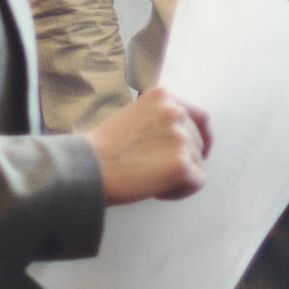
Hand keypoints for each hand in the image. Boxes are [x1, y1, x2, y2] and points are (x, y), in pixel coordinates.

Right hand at [86, 86, 209, 204]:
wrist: (85, 168)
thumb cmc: (102, 149)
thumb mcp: (133, 116)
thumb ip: (159, 119)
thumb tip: (184, 137)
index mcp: (163, 96)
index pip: (200, 116)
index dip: (203, 136)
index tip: (202, 149)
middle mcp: (175, 112)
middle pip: (198, 144)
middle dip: (180, 161)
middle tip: (152, 171)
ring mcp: (180, 138)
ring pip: (197, 164)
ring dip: (177, 177)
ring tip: (147, 180)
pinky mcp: (181, 164)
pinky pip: (196, 182)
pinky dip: (179, 192)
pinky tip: (155, 191)